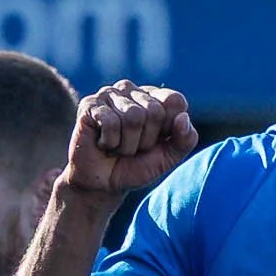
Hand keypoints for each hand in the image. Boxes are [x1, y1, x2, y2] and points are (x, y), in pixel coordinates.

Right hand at [62, 81, 198, 200]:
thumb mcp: (168, 158)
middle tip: (132, 148)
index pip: (175, 101)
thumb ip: (185, 140)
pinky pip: (111, 123)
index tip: (156, 141)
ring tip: (117, 147)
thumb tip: (183, 117)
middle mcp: (132, 90)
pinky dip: (110, 142)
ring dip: (127, 145)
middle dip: (146, 141)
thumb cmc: (135, 168)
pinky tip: (103, 144)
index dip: (168, 129)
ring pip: (133, 117)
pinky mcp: (90, 104)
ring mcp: (109, 94)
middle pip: (154, 112)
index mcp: (154, 98)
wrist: (102, 185)